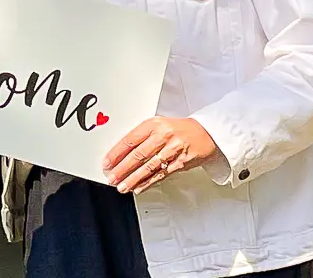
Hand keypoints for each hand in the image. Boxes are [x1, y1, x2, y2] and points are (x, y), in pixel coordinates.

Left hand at [103, 116, 220, 194]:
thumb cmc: (178, 129)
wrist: (205, 133)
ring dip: (134, 179)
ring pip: (149, 167)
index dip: (116, 152)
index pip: (130, 140)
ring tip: (123, 186)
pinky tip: (139, 188)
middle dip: (123, 169)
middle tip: (112, 177)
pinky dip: (148, 183)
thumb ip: (141, 136)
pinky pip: (161, 175)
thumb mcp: (158, 125)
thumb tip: (121, 152)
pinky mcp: (180, 163)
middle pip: (138, 155)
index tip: (107, 162)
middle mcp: (162, 136)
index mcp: (153, 124)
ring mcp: (172, 150)